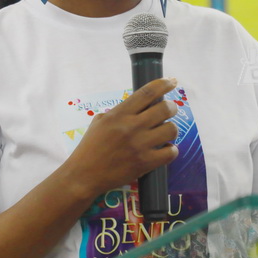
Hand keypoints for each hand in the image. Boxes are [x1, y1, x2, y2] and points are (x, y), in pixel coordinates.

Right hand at [65, 77, 179, 198]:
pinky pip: (170, 152)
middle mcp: (132, 126)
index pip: (148, 92)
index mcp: (120, 113)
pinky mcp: (145, 163)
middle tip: (170, 110)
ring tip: (165, 133)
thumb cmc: (90, 147)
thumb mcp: (100, 121)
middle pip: (165, 108)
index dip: (164, 84)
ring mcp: (140, 145)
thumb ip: (119, 112)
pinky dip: (171, 150)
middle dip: (172, 107)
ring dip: (171, 129)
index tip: (172, 81)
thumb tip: (139, 106)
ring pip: (171, 129)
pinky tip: (164, 150)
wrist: (84, 175)